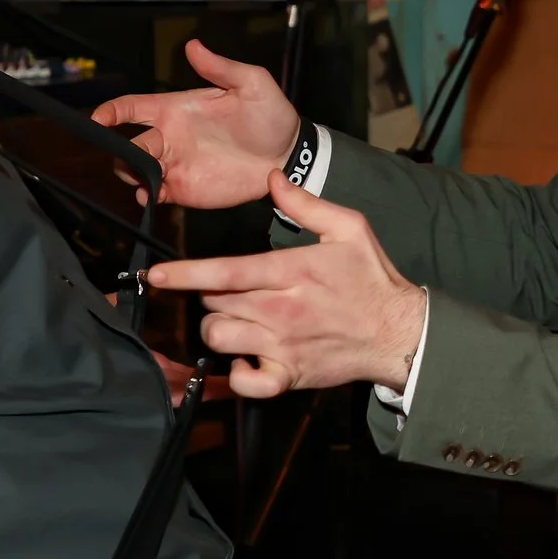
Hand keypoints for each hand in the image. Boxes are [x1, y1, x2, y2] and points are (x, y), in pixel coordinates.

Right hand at [92, 40, 302, 209]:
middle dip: (118, 151)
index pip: (132, 107)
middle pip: (126, 144)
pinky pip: (155, 194)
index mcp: (176, 108)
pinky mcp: (185, 188)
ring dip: (130, 174)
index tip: (97, 119)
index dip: (110, 112)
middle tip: (128, 157)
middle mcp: (170, 137)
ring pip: (134, 170)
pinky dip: (146, 195)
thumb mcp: (251, 83)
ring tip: (143, 178)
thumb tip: (193, 45)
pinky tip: (152, 194)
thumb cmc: (271, 116)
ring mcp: (175, 164)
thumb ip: (221, 67)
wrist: (289, 154)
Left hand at [147, 175, 427, 398]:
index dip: (185, 273)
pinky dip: (237, 372)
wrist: (400, 332)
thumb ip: (306, 203)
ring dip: (220, 325)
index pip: (226, 271)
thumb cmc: (373, 278)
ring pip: (220, 337)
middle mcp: (282, 310)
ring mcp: (283, 345)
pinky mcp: (289, 374)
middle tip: (233, 288)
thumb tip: (273, 177)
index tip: (157, 275)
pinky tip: (247, 357)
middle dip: (211, 293)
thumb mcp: (350, 228)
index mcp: (294, 271)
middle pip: (215, 303)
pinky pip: (244, 380)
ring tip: (239, 317)